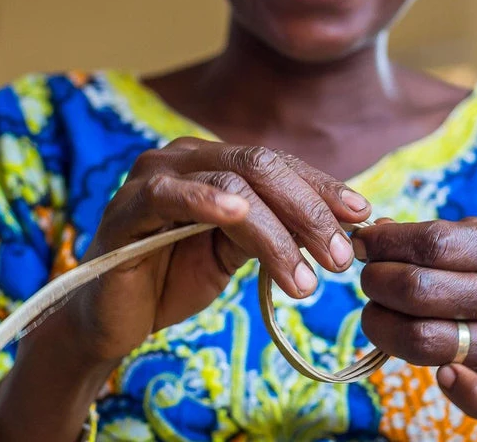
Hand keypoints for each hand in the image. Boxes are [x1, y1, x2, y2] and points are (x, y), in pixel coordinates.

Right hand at [58, 137, 371, 362]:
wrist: (112, 318)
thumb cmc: (173, 278)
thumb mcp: (236, 252)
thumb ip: (273, 231)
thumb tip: (341, 230)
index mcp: (215, 162)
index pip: (279, 165)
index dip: (323, 188)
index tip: (364, 217)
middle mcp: (186, 157)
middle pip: (263, 167)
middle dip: (309, 213)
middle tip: (342, 259)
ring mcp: (154, 176)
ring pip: (232, 183)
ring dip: (276, 232)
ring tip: (306, 280)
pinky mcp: (127, 206)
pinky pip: (169, 194)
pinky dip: (206, 200)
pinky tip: (239, 215)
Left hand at [353, 219, 476, 431]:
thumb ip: (438, 234)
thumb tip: (379, 228)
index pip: (434, 242)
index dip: (386, 243)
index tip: (363, 244)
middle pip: (419, 289)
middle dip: (376, 282)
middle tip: (369, 280)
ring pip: (425, 340)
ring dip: (382, 326)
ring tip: (377, 314)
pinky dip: (456, 390)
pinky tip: (440, 373)